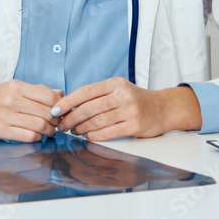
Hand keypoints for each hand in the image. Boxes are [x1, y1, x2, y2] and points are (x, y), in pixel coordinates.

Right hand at [0, 80, 61, 142]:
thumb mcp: (11, 88)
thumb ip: (35, 91)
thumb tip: (60, 94)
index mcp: (16, 86)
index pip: (48, 95)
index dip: (59, 105)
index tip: (59, 111)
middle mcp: (11, 99)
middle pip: (46, 111)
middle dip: (56, 120)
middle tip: (56, 124)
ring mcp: (5, 115)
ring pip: (39, 125)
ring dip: (49, 131)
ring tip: (48, 132)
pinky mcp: (0, 130)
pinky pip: (28, 136)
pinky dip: (37, 138)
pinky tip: (35, 136)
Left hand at [52, 78, 200, 140]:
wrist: (163, 108)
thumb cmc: (136, 100)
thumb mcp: (118, 89)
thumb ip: (98, 95)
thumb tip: (69, 104)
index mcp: (115, 83)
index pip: (85, 91)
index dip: (67, 101)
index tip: (55, 109)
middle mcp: (122, 94)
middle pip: (89, 107)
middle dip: (71, 117)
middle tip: (61, 124)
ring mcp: (129, 110)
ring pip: (97, 121)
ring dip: (81, 128)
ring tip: (73, 130)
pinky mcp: (134, 125)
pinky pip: (108, 132)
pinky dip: (94, 135)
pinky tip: (88, 136)